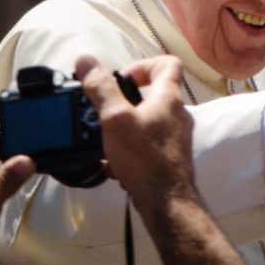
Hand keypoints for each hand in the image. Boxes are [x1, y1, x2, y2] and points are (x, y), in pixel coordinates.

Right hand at [75, 54, 194, 212]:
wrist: (166, 203)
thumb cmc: (145, 159)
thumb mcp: (115, 118)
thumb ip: (101, 88)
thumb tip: (86, 61)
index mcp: (169, 97)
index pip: (168, 63)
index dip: (144, 64)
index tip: (123, 79)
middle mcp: (177, 115)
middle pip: (155, 94)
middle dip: (126, 100)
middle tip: (106, 110)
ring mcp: (176, 138)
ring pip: (149, 121)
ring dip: (126, 126)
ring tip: (106, 138)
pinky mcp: (170, 158)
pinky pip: (148, 144)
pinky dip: (131, 148)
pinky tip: (115, 162)